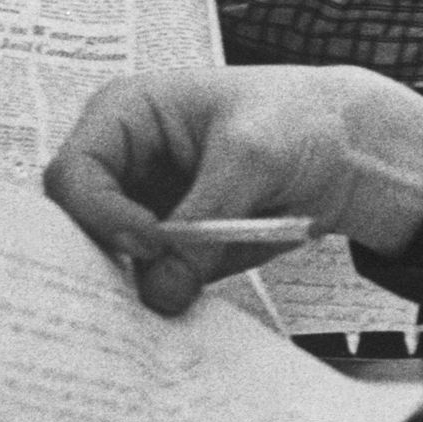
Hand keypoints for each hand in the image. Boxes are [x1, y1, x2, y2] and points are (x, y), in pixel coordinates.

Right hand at [44, 67, 422, 315]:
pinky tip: (183, 307)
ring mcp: (143, 208)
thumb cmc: (299, 117)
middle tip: (141, 293)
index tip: (150, 242)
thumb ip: (203, 224)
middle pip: (76, 225)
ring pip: (108, 263)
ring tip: (169, 301)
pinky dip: (162, 298)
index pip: (73, 174)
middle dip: (103, 260)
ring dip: (132, 287)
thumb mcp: (251, 158)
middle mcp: (121, 164)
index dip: (100, 214)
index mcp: (123, 115)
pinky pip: (148, 282)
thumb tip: (158, 293)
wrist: (349, 147)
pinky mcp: (171, 247)